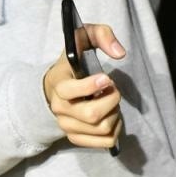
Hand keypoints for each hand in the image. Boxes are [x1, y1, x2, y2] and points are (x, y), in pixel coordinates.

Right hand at [42, 23, 126, 148]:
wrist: (55, 86)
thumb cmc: (74, 61)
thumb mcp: (83, 38)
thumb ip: (101, 35)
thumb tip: (119, 52)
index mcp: (59, 84)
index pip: (71, 92)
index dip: (92, 86)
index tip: (106, 78)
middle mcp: (59, 108)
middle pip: (92, 115)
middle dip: (111, 101)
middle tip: (112, 89)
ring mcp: (67, 125)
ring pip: (102, 128)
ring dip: (114, 114)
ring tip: (110, 102)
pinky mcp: (76, 138)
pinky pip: (105, 142)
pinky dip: (115, 130)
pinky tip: (111, 116)